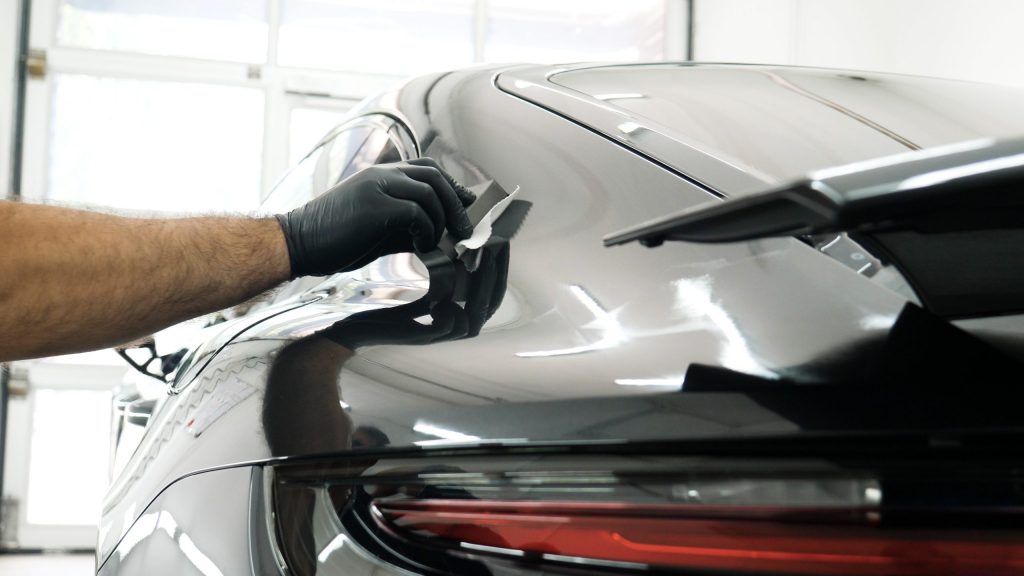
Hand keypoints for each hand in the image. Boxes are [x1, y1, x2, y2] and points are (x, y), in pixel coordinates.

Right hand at [275, 158, 474, 277]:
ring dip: (441, 222)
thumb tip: (441, 240)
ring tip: (438, 244)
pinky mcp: (374, 206)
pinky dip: (427, 232)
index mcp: (381, 175)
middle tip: (464, 231)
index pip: (428, 169)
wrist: (298, 243)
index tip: (466, 207)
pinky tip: (422, 248)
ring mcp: (377, 187)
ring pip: (429, 194)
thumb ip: (408, 227)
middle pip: (435, 176)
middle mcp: (381, 174)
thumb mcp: (379, 230)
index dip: (452, 187)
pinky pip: (416, 213)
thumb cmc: (337, 240)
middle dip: (455, 204)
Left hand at [322, 238, 509, 349]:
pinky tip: (455, 284)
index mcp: (456, 312)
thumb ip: (441, 272)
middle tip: (498, 244)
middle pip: (491, 302)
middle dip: (498, 271)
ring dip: (483, 284)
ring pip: (476, 314)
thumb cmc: (382, 307)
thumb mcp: (417, 284)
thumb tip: (459, 244)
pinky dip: (459, 307)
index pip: (491, 291)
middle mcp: (454, 324)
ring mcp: (441, 333)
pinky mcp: (424, 338)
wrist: (351, 329)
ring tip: (482, 256)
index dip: (500, 266)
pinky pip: (454, 326)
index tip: (500, 239)